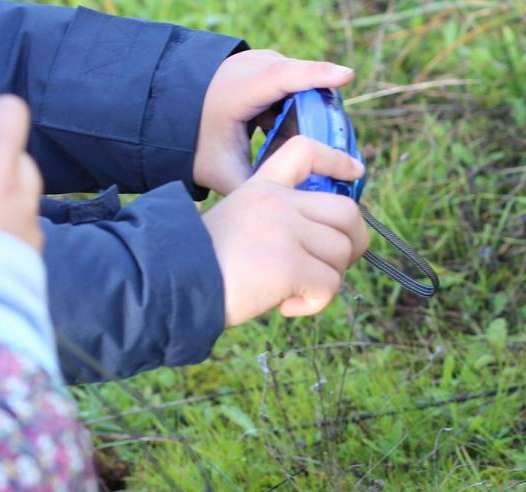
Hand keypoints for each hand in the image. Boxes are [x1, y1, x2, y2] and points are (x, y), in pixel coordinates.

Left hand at [193, 50, 354, 195]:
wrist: (169, 114)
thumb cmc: (196, 143)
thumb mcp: (223, 173)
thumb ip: (257, 188)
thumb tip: (295, 204)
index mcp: (237, 91)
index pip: (284, 77)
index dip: (317, 76)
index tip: (347, 75)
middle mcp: (248, 67)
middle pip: (301, 85)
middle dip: (318, 117)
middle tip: (329, 150)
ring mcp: (257, 61)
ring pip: (299, 85)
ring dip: (305, 116)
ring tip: (290, 146)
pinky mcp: (264, 64)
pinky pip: (293, 84)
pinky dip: (296, 109)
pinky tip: (284, 135)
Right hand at [203, 136, 368, 324]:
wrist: (168, 284)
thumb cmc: (201, 266)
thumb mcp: (239, 224)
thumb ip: (280, 222)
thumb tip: (328, 244)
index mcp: (262, 187)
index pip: (304, 151)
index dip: (337, 161)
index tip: (357, 172)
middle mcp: (277, 202)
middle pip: (346, 212)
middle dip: (353, 243)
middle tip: (331, 268)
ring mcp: (284, 230)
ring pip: (342, 253)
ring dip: (328, 280)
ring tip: (295, 291)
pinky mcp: (289, 263)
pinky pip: (329, 286)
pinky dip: (315, 304)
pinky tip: (286, 306)